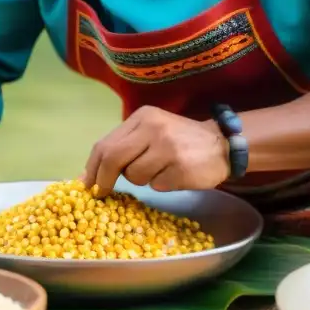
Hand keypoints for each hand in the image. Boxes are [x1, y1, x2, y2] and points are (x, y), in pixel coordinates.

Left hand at [82, 106, 229, 194]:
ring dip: (141, 180)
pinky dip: (161, 185)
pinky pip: (156, 186)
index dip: (92, 167)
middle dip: (103, 180)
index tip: (87, 183)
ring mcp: (168, 148)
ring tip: (160, 170)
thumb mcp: (151, 131)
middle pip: (113, 158)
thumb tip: (88, 176)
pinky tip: (174, 174)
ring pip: (134, 176)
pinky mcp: (180, 168)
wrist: (222, 144)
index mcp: (142, 117)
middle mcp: (153, 128)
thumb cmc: (180, 139)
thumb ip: (122, 147)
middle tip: (102, 193)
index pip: (105, 143)